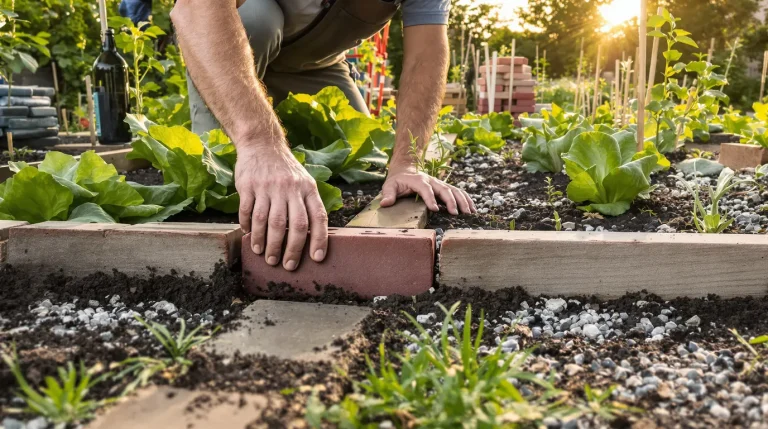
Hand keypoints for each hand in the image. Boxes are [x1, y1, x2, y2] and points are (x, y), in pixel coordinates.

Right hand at [236, 144, 327, 270]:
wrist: (262, 144)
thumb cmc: (286, 170)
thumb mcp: (304, 182)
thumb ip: (308, 205)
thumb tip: (314, 238)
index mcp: (307, 189)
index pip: (318, 217)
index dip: (319, 239)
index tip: (317, 258)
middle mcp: (290, 188)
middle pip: (292, 224)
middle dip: (290, 249)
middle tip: (286, 265)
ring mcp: (268, 187)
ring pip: (268, 221)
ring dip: (266, 242)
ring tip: (266, 256)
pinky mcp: (248, 186)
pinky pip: (247, 211)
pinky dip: (248, 227)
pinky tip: (249, 237)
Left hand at [380, 165, 475, 214]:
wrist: (404, 171)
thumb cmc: (397, 181)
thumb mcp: (389, 186)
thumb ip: (388, 194)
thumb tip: (384, 204)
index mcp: (418, 180)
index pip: (425, 189)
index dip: (430, 198)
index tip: (435, 209)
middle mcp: (431, 180)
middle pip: (444, 188)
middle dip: (451, 200)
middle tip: (456, 214)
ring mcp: (439, 183)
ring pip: (454, 189)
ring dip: (462, 200)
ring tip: (469, 212)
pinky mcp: (443, 187)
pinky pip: (457, 191)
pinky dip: (466, 198)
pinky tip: (472, 208)